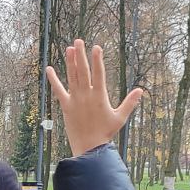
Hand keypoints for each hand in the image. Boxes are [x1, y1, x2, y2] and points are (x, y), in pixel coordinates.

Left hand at [45, 38, 143, 154]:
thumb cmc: (106, 133)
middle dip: (81, 55)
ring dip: (70, 62)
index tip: (96, 47)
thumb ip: (129, 103)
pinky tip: (49, 69)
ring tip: (69, 48)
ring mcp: (75, 100)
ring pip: (72, 77)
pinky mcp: (66, 107)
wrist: (89, 147)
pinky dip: (53, 80)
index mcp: (100, 96)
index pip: (99, 73)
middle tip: (78, 41)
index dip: (97, 59)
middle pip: (83, 71)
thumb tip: (140, 90)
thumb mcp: (120, 117)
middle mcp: (86, 95)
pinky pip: (58, 90)